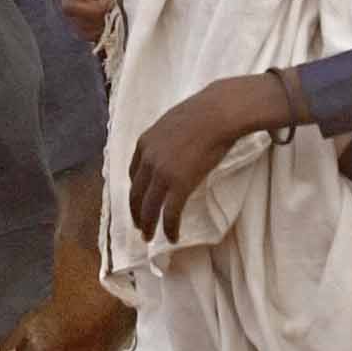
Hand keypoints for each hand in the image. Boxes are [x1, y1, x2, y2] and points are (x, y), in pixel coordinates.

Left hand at [125, 71, 295, 239]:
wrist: (218, 112)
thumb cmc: (204, 112)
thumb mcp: (173, 122)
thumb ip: (167, 138)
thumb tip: (176, 144)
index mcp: (145, 143)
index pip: (133, 173)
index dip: (136, 190)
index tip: (139, 200)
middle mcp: (148, 160)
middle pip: (136, 193)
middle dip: (136, 212)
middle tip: (140, 226)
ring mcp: (162, 174)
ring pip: (148, 208)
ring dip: (148, 226)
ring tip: (149, 238)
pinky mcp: (178, 185)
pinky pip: (170, 214)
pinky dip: (169, 228)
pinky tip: (173, 237)